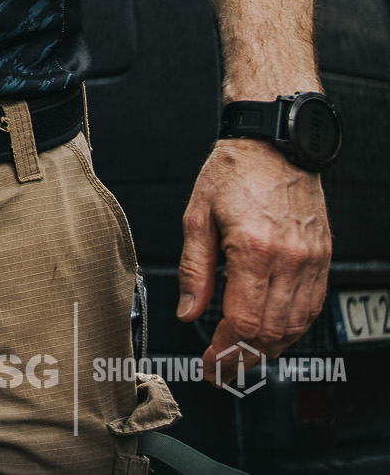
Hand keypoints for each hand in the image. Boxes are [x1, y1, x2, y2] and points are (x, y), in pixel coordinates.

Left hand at [178, 138, 331, 381]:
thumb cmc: (233, 171)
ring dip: (270, 347)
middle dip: (244, 357)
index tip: (209, 364)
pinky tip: (273, 331)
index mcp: (253, 250)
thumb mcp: (197, 215)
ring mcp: (311, 260)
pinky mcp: (323, 257)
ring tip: (244, 355)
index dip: (224, 350)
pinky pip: (312, 306)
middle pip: (270, 331)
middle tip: (222, 368)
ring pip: (296, 324)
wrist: (275, 143)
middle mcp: (288, 259)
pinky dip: (292, 327)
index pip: (241, 321)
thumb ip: (194, 268)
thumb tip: (188, 311)